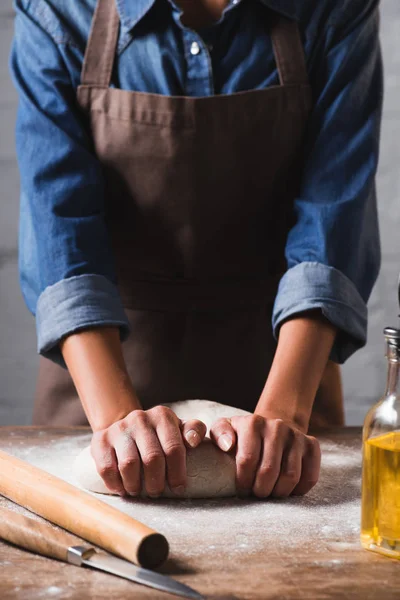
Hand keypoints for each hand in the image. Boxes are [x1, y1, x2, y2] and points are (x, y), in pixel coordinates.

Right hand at [90, 406, 206, 496]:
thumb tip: (193, 441)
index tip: (178, 488)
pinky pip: (107, 469)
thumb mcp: (179, 429)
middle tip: (156, 493)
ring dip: (136, 486)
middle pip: (152, 459)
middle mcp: (140, 418)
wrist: (126, 428)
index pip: (173, 448)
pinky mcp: (100, 440)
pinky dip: (116, 484)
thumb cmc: (160, 435)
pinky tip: (123, 488)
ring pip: (129, 465)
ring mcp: (118, 428)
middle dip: (156, 483)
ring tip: (139, 491)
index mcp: (162, 415)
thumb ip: (194, 430)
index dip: (177, 473)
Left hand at [210, 415, 320, 497]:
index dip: (243, 482)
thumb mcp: (225, 428)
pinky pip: (309, 477)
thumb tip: (228, 446)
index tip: (241, 490)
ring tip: (270, 493)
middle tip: (256, 495)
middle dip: (260, 491)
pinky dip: (298, 491)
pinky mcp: (312, 445)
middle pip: (269, 471)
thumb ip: (219, 434)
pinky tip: (286, 489)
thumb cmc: (243, 435)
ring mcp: (296, 435)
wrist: (273, 427)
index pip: (247, 460)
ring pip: (290, 477)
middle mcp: (277, 426)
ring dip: (278, 493)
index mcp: (253, 423)